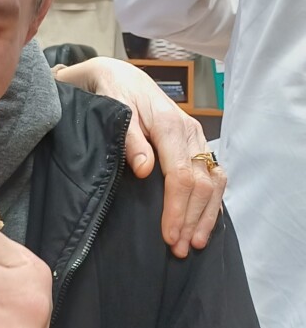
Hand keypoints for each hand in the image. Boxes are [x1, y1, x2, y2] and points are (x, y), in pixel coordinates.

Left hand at [55, 57, 225, 257]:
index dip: (176, 210)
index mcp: (171, 126)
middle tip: (181, 250)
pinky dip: (212, 202)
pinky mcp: (197, 144)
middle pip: (201, 184)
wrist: (121, 77)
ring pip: (213, 182)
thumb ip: (129, 139)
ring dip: (206, 215)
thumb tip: (144, 169)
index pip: (181, 177)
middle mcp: (191, 133)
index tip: (169, 236)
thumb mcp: (114, 110)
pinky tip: (206, 222)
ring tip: (196, 243)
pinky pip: (213, 176)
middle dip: (192, 220)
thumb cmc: (113, 94)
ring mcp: (197, 139)